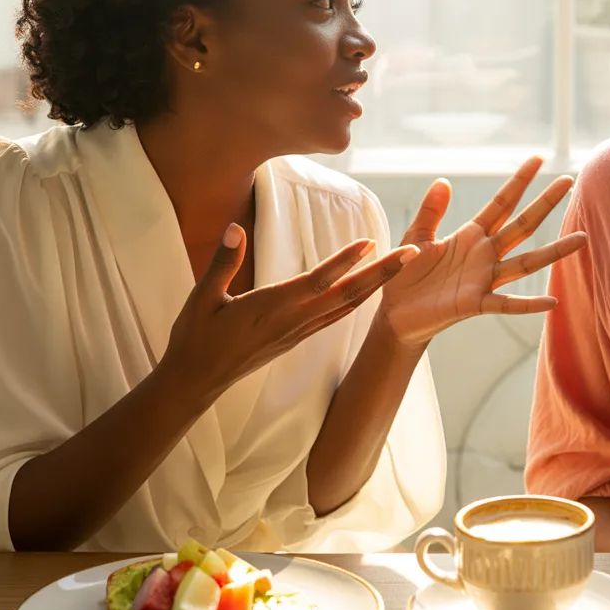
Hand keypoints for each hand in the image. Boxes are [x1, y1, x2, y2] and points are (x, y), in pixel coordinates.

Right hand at [161, 223, 417, 400]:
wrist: (197, 381)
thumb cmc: (196, 337)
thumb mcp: (202, 297)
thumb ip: (223, 262)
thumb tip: (235, 229)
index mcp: (272, 307)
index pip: (317, 281)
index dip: (344, 262)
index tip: (369, 244)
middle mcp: (294, 320)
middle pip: (347, 294)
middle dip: (382, 273)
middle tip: (413, 253)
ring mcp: (299, 331)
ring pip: (347, 305)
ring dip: (376, 285)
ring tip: (400, 265)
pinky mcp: (297, 338)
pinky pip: (335, 317)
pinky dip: (357, 300)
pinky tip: (369, 291)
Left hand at [376, 157, 586, 347]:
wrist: (395, 313)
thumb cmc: (406, 275)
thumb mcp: (416, 237)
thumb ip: (431, 212)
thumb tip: (444, 180)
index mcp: (471, 236)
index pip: (501, 203)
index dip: (518, 182)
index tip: (537, 159)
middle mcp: (484, 255)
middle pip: (521, 225)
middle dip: (544, 203)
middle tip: (569, 181)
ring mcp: (483, 279)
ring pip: (525, 263)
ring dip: (553, 252)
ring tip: (582, 239)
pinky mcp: (475, 304)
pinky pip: (506, 304)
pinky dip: (528, 304)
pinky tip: (551, 301)